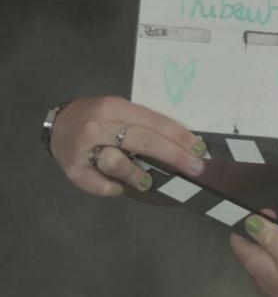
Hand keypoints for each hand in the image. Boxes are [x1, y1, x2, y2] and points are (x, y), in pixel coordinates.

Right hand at [50, 95, 206, 196]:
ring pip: (117, 162)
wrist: (58, 124)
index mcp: (114, 107)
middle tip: (195, 168)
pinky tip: (119, 188)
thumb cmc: (98, 119)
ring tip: (147, 182)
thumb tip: (184, 144)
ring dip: (138, 174)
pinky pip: (99, 185)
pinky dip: (113, 188)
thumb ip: (145, 125)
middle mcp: (99, 126)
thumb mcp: (119, 111)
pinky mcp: (74, 170)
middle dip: (174, 156)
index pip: (154, 122)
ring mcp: (84, 149)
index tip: (200, 150)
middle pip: (144, 141)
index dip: (180, 136)